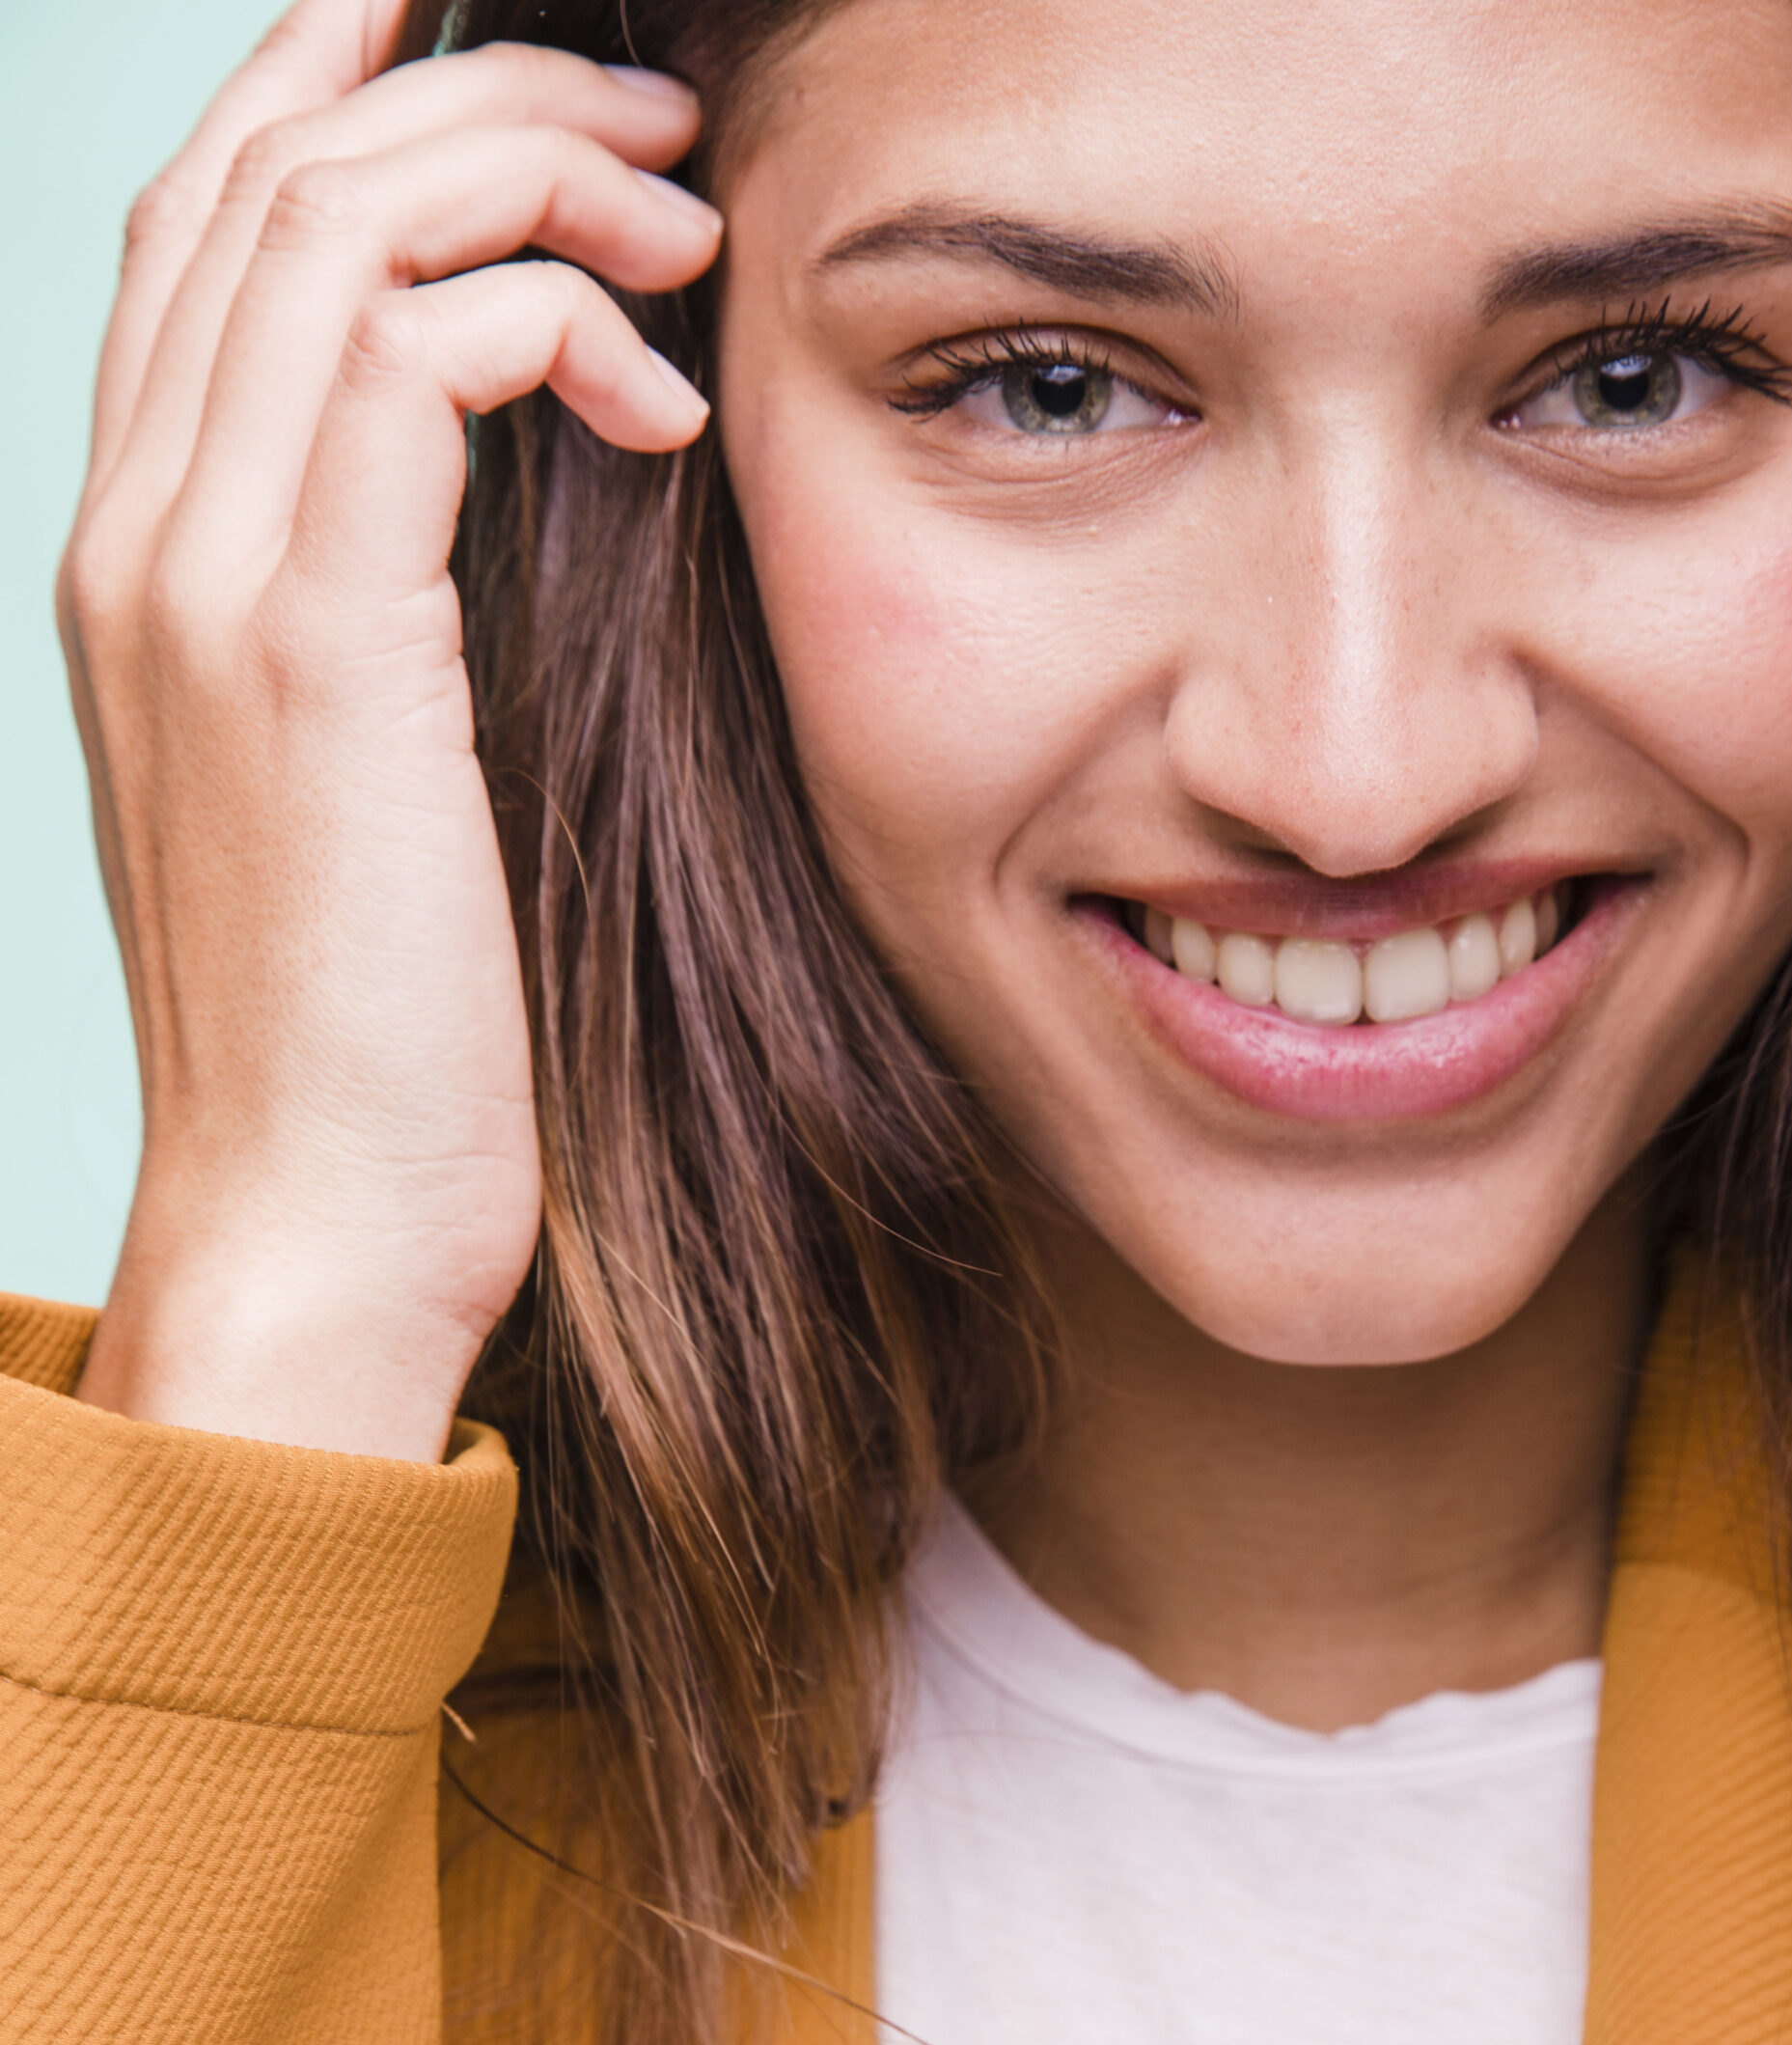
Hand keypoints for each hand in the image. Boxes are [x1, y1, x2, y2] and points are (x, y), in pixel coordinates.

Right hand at [59, 0, 720, 1458]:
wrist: (317, 1217)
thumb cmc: (384, 1037)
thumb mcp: (374, 792)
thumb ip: (390, 618)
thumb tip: (518, 494)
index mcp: (146, 559)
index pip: (203, 237)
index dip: (332, 99)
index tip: (492, 58)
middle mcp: (137, 533)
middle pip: (261, 178)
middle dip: (467, 93)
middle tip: (652, 116)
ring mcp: (197, 576)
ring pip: (331, 225)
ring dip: (531, 175)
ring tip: (688, 225)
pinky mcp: (310, 642)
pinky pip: (408, 354)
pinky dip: (548, 319)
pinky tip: (661, 408)